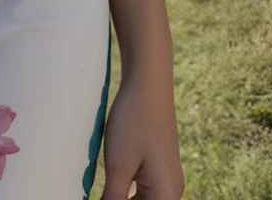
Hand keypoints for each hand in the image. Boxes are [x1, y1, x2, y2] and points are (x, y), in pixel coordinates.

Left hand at [99, 69, 184, 199]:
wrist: (148, 83)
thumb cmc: (134, 121)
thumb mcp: (118, 166)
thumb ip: (112, 199)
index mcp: (166, 196)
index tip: (103, 194)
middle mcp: (171, 191)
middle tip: (100, 189)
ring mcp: (165, 178)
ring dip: (120, 197)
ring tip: (102, 187)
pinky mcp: (157, 166)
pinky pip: (141, 189)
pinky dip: (124, 189)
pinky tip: (109, 181)